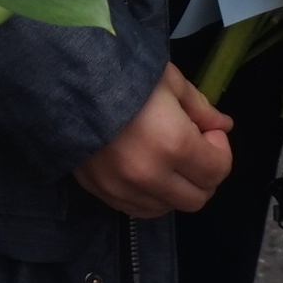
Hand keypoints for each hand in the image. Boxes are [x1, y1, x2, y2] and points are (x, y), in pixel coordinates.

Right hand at [72, 65, 234, 219]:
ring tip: (165, 158)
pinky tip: (145, 171)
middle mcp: (149, 175)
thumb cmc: (119, 72)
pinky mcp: (100, 191)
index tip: (207, 131)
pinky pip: (138, 209)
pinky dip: (150, 196)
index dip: (220, 150)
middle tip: (192, 146)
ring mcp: (122, 188)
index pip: (216, 170)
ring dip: (176, 188)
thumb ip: (201, 108)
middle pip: (197, 198)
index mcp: (173, 143)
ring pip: (168, 208)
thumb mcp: (168, 80)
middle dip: (204, 174)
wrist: (60, 79)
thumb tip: (222, 126)